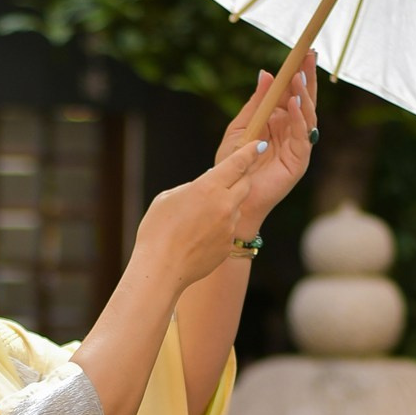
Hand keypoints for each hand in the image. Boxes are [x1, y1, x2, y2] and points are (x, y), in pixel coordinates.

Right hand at [129, 138, 264, 294]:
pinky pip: (228, 229)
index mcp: (209, 187)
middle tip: (229, 178)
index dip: (249, 152)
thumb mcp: (168, 198)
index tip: (258, 145)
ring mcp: (229, 227)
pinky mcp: (228, 245)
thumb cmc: (157, 231)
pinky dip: (219, 228)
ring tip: (200, 216)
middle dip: (240, 179)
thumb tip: (204, 188)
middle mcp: (225, 205)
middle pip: (245, 184)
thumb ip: (191, 188)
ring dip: (226, 205)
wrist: (161, 269)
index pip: (238, 163)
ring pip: (236, 208)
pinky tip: (198, 236)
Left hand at [217, 55, 317, 233]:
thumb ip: (256, 102)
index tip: (302, 52)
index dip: (298, 73)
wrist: (232, 196)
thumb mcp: (242, 126)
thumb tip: (266, 73)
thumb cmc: (235, 163)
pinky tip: (294, 104)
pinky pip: (303, 136)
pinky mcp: (299, 160)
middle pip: (304, 100)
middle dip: (308, 78)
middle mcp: (291, 130)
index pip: (292, 92)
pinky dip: (299, 119)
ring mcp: (297, 145)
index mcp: (278, 121)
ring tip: (298, 79)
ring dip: (303, 96)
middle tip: (309, 57)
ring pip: (307, 116)